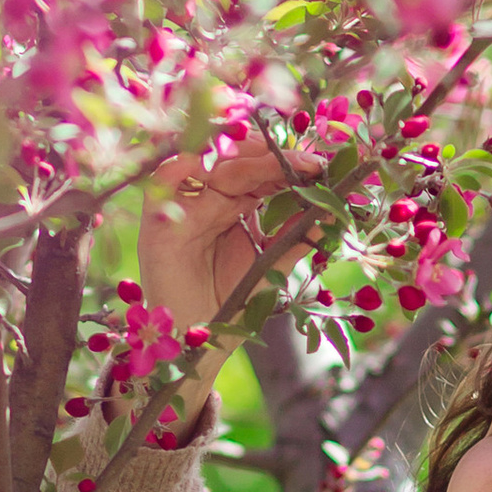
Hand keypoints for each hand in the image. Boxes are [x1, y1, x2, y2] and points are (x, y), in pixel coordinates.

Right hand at [135, 142, 321, 430]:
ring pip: (206, 162)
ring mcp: (184, 205)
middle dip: (269, 155)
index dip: (288, 164)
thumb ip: (296, 237)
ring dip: (235, 152)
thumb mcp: (271, 265)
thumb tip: (334, 210)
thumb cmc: (234, 303)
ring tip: (267, 153)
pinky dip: (185, 163)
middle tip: (302, 161)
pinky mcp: (158, 219)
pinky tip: (211, 159)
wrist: (200, 340)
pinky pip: (165, 180)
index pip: (262, 171)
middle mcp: (210, 198)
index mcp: (238, 204)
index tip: (320, 166)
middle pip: (237, 161)